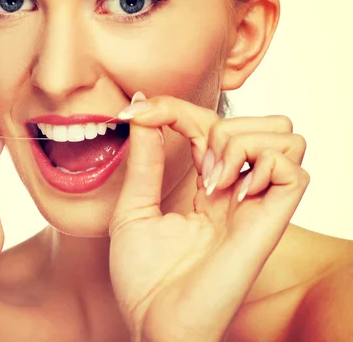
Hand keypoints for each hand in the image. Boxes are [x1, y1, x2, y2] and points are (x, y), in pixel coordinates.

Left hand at [108, 96, 309, 341]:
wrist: (154, 322)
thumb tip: (142, 110)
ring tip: (212, 180)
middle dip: (218, 123)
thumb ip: (144, 160)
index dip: (176, 108)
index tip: (139, 111)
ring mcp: (255, 205)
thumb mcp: (133, 209)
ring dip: (241, 142)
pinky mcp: (269, 223)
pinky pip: (295, 171)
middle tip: (190, 162)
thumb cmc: (144, 278)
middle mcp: (236, 191)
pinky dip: (264, 165)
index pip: (209, 124)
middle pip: (260, 122)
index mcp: (205, 187)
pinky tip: (230, 192)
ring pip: (285, 136)